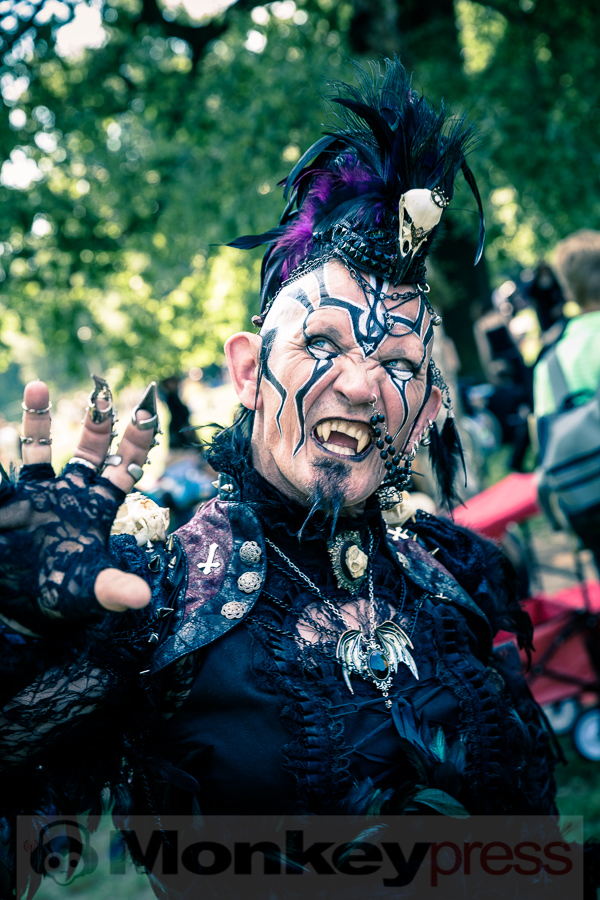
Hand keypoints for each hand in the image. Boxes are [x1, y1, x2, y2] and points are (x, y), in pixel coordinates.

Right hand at [0, 377, 159, 617]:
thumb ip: (112, 590)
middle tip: (103, 389)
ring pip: (43, 447)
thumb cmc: (58, 597)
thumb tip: (141, 597)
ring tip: (38, 386)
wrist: (17, 606)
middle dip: (98, 421)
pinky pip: (9, 463)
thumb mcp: (87, 591)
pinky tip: (1, 420)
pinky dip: (2, 442)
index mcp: (97, 508)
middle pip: (91, 449)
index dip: (137, 442)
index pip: (124, 468)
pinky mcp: (11, 499)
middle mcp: (71, 493)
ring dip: (40, 417)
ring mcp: (39, 492)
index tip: (149, 413)